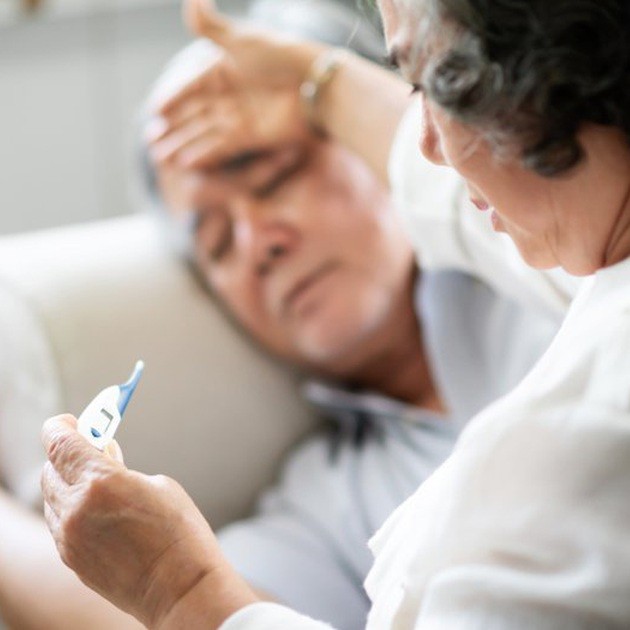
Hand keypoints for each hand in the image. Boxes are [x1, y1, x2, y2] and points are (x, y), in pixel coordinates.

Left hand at [41, 415, 255, 628]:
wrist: (180, 588)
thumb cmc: (179, 533)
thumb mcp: (158, 485)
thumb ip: (122, 469)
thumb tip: (104, 460)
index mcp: (100, 481)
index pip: (59, 442)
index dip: (60, 426)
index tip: (68, 421)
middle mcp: (75, 508)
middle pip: (51, 469)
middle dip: (67, 455)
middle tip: (91, 449)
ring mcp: (69, 538)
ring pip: (52, 498)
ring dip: (68, 484)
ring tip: (98, 484)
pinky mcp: (71, 559)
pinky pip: (59, 524)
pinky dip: (72, 510)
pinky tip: (98, 512)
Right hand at [147, 0, 324, 169]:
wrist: (314, 85)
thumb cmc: (279, 57)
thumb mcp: (240, 40)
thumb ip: (211, 26)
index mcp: (223, 70)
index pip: (191, 87)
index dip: (173, 98)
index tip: (154, 111)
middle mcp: (229, 95)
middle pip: (194, 114)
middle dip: (173, 127)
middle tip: (151, 140)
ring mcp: (240, 117)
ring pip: (204, 133)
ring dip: (183, 144)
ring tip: (161, 158)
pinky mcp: (252, 136)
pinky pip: (223, 148)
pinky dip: (205, 154)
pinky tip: (187, 162)